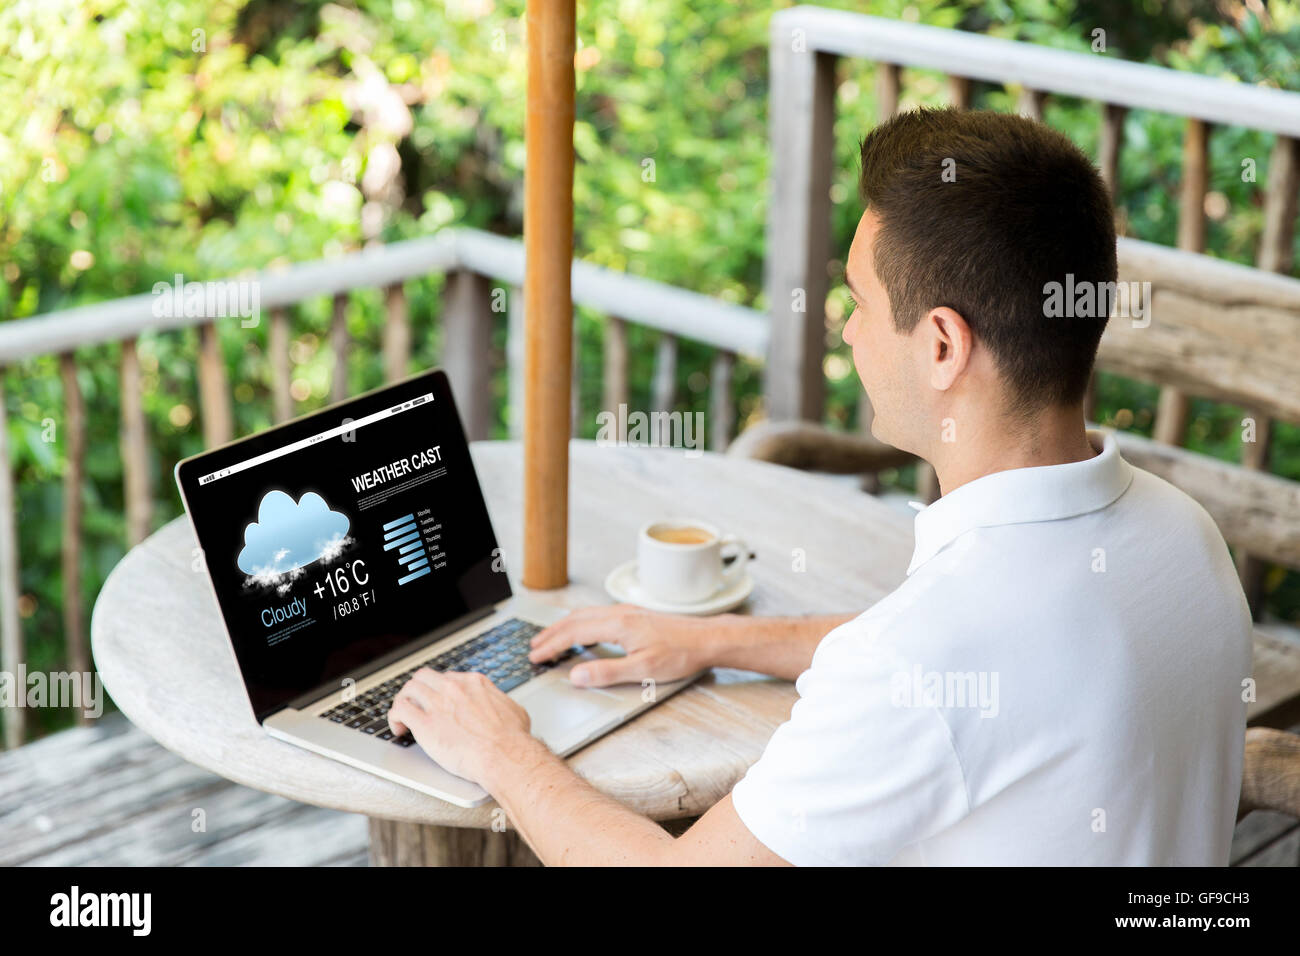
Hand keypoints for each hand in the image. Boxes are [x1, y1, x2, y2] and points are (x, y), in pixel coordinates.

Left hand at [387, 669, 540, 786]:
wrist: (505, 756)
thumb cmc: (512, 740)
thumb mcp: (513, 710)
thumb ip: (499, 702)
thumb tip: (499, 706)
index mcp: (474, 683)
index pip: (448, 678)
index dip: (439, 690)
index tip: (437, 700)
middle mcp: (454, 688)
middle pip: (424, 677)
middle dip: (418, 689)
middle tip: (416, 704)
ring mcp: (438, 703)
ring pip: (409, 689)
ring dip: (403, 701)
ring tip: (403, 716)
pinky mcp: (425, 723)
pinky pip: (400, 710)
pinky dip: (395, 717)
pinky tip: (399, 729)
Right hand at [528, 604, 718, 687]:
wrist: (707, 638)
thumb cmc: (680, 653)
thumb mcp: (643, 670)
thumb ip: (607, 673)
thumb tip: (576, 676)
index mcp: (617, 625)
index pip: (573, 633)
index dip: (551, 646)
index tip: (534, 656)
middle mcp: (619, 613)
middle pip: (575, 619)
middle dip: (551, 633)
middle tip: (533, 646)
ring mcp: (627, 612)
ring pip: (586, 614)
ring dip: (564, 626)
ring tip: (551, 638)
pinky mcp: (635, 616)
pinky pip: (597, 615)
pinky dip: (580, 622)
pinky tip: (583, 631)